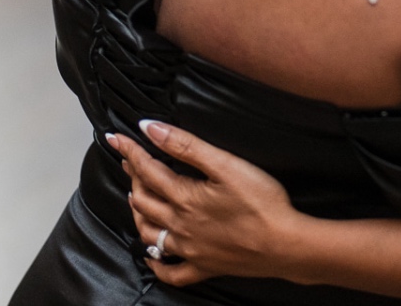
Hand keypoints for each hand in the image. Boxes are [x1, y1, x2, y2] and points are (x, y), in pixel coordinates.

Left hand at [108, 122, 305, 287]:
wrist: (284, 244)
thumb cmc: (261, 203)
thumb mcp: (225, 164)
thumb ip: (186, 145)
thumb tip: (151, 129)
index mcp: (184, 198)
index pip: (148, 170)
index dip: (131, 151)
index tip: (116, 139)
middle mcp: (179, 225)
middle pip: (144, 200)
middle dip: (133, 176)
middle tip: (129, 161)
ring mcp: (189, 249)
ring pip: (149, 232)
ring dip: (138, 213)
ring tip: (135, 198)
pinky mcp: (204, 266)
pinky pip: (170, 271)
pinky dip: (156, 263)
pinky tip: (151, 254)